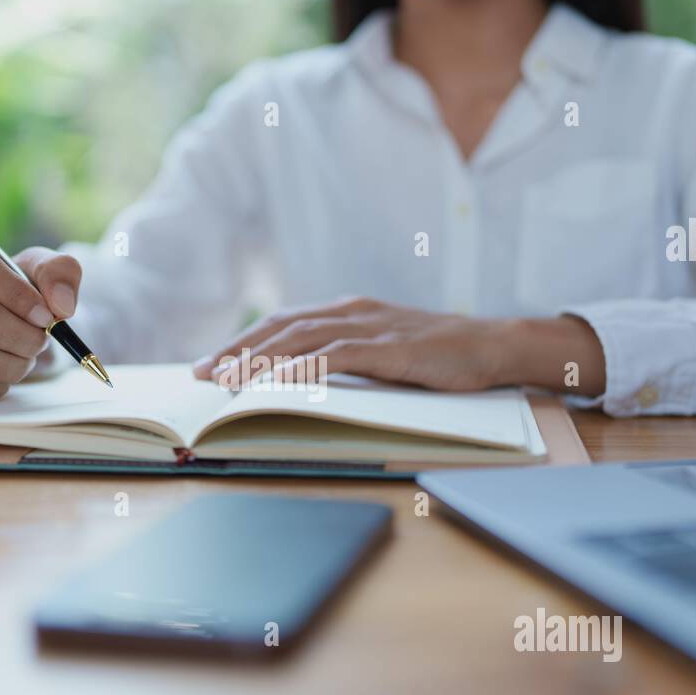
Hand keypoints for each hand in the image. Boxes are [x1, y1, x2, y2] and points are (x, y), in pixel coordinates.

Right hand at [0, 236, 81, 402]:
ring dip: (15, 364)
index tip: (45, 315)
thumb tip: (61, 305)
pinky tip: (3, 370)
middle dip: (25, 336)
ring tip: (25, 354)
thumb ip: (58, 271)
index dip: (19, 294)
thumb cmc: (14, 292)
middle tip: (41, 340)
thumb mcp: (39, 269)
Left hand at [190, 296, 605, 394]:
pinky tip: (276, 382)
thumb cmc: (441, 356)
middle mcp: (352, 312)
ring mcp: (371, 328)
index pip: (282, 324)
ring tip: (226, 381)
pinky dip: (301, 368)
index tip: (211, 364)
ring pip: (300, 340)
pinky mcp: (390, 349)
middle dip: (236, 351)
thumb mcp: (384, 353)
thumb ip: (348, 358)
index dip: (243, 342)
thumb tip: (303, 382)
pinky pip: (335, 357)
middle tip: (200, 375)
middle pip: (280, 328)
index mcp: (348, 312)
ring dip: (258, 361)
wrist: (495, 346)